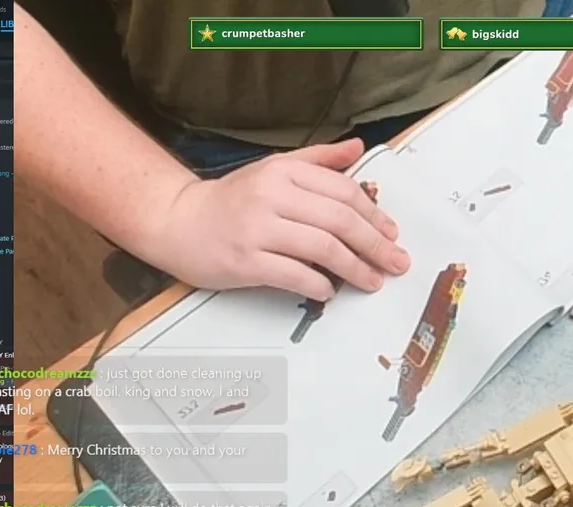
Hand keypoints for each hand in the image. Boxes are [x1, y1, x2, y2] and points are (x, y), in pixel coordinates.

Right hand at [144, 138, 408, 298]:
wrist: (177, 221)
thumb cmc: (231, 199)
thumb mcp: (275, 169)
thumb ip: (318, 160)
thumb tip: (358, 149)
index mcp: (282, 170)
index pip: (343, 191)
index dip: (373, 215)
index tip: (391, 233)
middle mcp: (271, 195)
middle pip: (339, 221)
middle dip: (374, 245)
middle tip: (395, 262)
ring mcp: (256, 229)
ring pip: (322, 249)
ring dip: (355, 269)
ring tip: (372, 280)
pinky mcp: (245, 261)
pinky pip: (294, 275)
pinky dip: (319, 286)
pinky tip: (331, 291)